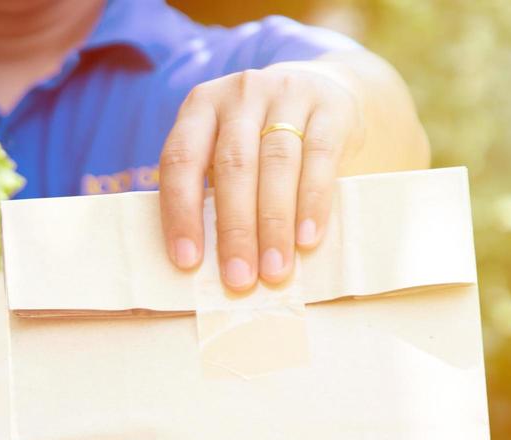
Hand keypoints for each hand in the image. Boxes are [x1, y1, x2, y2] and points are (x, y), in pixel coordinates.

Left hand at [159, 62, 364, 289]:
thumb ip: (211, 190)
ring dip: (274, 224)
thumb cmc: (258, 139)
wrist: (322, 91)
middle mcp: (241, 93)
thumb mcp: (224, 148)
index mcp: (200, 106)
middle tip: (239, 278)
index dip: (181, 213)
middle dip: (236, 229)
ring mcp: (287, 93)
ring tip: (275, 269)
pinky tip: (307, 238)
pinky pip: (320, 158)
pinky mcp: (330, 107)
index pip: (180, 160)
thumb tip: (203, 264)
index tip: (187, 262)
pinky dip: (312, 202)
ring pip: (277, 164)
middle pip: (234, 166)